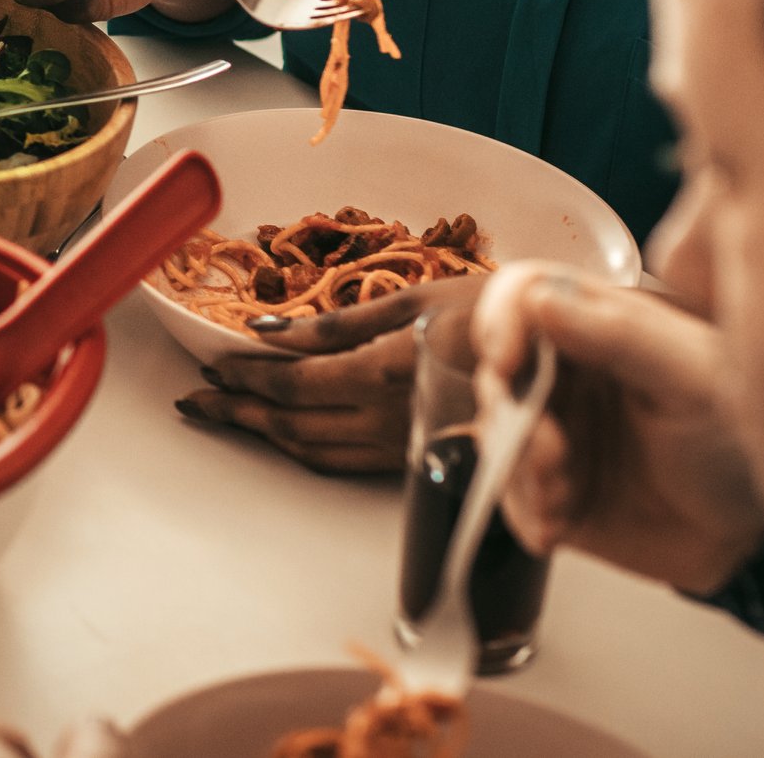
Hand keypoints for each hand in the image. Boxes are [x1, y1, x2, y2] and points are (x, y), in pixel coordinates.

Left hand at [175, 280, 476, 474]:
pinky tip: (285, 434)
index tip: (212, 367)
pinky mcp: (417, 459)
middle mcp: (389, 420)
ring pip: (314, 452)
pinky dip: (304, 449)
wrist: (566, 357)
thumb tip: (269, 332)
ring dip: (264, 435)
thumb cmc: (494, 313)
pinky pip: (345, 462)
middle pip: (292, 425)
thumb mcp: (412, 300)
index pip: (292, 385)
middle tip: (198, 401)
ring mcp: (403, 446)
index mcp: (384, 374)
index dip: (245, 378)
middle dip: (238, 413)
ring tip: (227, 415)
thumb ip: (337, 324)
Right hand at [473, 263, 763, 592]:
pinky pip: (515, 501)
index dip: (501, 320)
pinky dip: (526, 513)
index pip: (524, 298)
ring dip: (520, 467)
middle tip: (550, 450)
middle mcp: (567, 378)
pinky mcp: (555, 494)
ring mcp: (557, 437)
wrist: (762, 527)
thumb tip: (543, 299)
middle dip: (513, 413)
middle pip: (501, 374)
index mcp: (596, 328)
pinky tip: (555, 527)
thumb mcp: (697, 374)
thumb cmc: (744, 434)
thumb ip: (624, 334)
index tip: (507, 359)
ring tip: (561, 494)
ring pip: (500, 439)